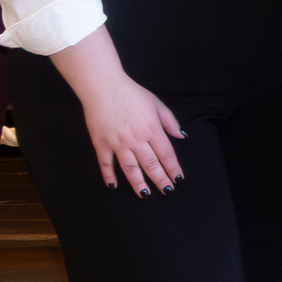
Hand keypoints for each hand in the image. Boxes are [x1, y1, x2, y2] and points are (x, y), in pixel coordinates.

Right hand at [69, 61, 185, 194]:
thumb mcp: (156, 103)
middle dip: (161, 180)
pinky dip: (109, 176)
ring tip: (145, 195)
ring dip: (138, 183)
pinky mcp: (101, 144)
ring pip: (130, 169)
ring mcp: (117, 143)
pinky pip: (106, 164)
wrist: (104, 86)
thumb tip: (181, 136)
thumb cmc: (131, 93)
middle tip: (167, 191)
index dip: (173, 169)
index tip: (178, 179)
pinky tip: (114, 186)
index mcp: (152, 129)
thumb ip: (170, 121)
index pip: (166, 154)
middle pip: (151, 165)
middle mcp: (136, 139)